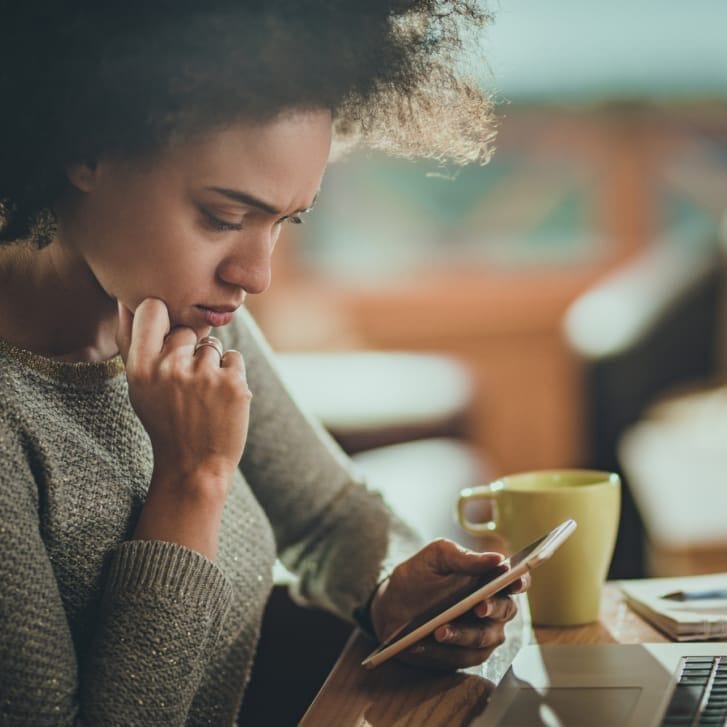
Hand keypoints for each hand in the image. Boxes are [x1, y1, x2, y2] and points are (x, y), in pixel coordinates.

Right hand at [115, 298, 251, 556]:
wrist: (194, 466)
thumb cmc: (165, 423)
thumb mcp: (139, 387)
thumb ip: (133, 344)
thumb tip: (126, 300)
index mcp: (140, 368)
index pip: (153, 308)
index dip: (164, 316)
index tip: (167, 334)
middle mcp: (170, 368)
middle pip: (187, 330)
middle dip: (190, 350)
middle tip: (187, 385)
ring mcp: (203, 376)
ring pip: (212, 345)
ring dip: (212, 364)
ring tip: (203, 396)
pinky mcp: (233, 384)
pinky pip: (234, 358)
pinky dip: (232, 375)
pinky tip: (220, 399)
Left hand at [369, 539, 528, 670]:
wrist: (391, 607)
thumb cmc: (418, 577)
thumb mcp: (435, 558)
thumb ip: (463, 557)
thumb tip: (496, 559)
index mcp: (489, 579)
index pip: (516, 580)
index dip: (520, 581)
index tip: (513, 581)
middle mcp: (492, 608)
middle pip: (506, 610)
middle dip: (492, 608)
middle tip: (477, 607)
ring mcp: (482, 633)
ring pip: (485, 637)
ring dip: (463, 634)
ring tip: (439, 630)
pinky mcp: (466, 655)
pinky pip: (462, 657)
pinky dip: (443, 651)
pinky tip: (423, 644)